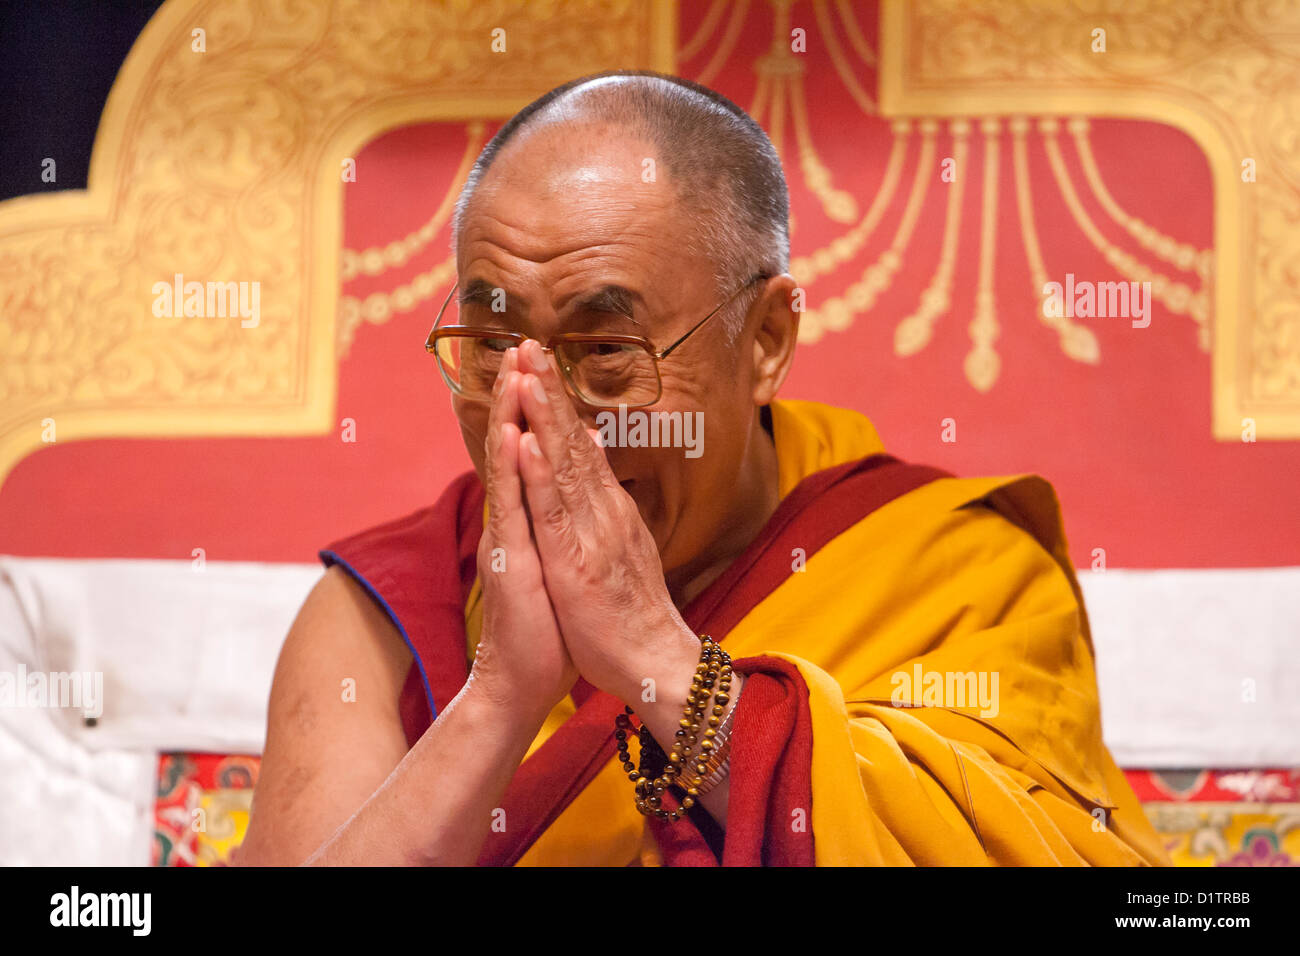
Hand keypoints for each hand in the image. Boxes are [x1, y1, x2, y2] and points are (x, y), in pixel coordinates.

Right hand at [466, 347, 578, 720]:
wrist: (522, 677)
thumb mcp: (556, 561)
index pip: (530, 450)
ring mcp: (509, 537)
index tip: (540, 363)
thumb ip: (555, 518)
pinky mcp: (512, 561)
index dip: (534, 406)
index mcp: (529, 517)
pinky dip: (516, 471)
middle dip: (520, 394)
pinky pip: (515, 509)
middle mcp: (514, 519)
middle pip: (515, 444)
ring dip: (512, 416)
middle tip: (522, 345)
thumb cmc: (547, 622)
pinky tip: (516, 438)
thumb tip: (569, 478)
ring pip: (509, 466)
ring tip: (514, 371)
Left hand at [512, 339, 700, 706]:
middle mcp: (602, 509)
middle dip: (547, 388)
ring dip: (543, 414)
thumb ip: (606, 497)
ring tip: (525, 371)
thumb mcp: (619, 546)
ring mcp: (590, 531)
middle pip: (571, 439)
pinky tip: (528, 439)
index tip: (537, 360)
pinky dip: (541, 472)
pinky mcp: (576, 560)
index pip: (579, 444)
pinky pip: (554, 510)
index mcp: (607, 508)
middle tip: (526, 340)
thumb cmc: (630, 613)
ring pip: (563, 463)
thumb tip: (597, 449)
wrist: (654, 661)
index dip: (557, 400)